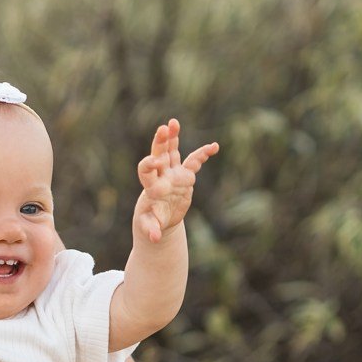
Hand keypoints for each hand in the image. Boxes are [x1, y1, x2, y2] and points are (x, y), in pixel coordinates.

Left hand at [132, 119, 218, 242]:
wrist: (160, 219)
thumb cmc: (152, 221)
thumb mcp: (150, 226)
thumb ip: (151, 230)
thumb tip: (154, 238)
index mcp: (151, 186)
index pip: (146, 170)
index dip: (149, 164)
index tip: (154, 162)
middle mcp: (161, 175)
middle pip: (159, 154)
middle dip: (161, 142)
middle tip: (163, 128)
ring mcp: (173, 173)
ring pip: (172, 152)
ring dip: (173, 137)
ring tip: (173, 122)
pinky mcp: (185, 176)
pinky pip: (194, 162)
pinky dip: (203, 154)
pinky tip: (214, 146)